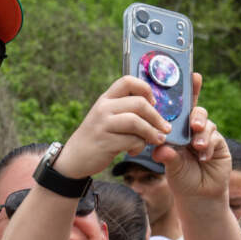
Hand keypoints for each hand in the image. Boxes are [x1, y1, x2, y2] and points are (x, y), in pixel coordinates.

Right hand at [55, 75, 171, 178]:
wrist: (74, 158)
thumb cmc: (97, 136)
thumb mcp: (106, 116)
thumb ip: (124, 109)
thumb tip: (153, 108)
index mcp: (105, 99)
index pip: (128, 81)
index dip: (145, 89)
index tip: (153, 103)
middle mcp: (103, 108)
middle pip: (139, 103)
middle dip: (157, 117)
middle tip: (165, 128)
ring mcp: (103, 125)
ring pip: (137, 122)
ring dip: (152, 132)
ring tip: (158, 140)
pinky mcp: (105, 142)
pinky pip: (132, 141)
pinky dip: (139, 147)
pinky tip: (134, 151)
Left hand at [154, 73, 230, 200]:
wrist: (198, 196)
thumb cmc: (181, 177)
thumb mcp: (171, 165)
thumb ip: (167, 156)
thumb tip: (161, 150)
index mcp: (177, 128)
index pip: (180, 107)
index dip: (187, 91)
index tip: (193, 75)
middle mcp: (191, 128)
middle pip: (197, 110)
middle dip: (195, 114)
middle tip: (192, 125)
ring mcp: (206, 135)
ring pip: (207, 123)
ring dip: (202, 134)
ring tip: (197, 146)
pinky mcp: (219, 144)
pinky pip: (215, 138)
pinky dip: (209, 146)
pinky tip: (203, 157)